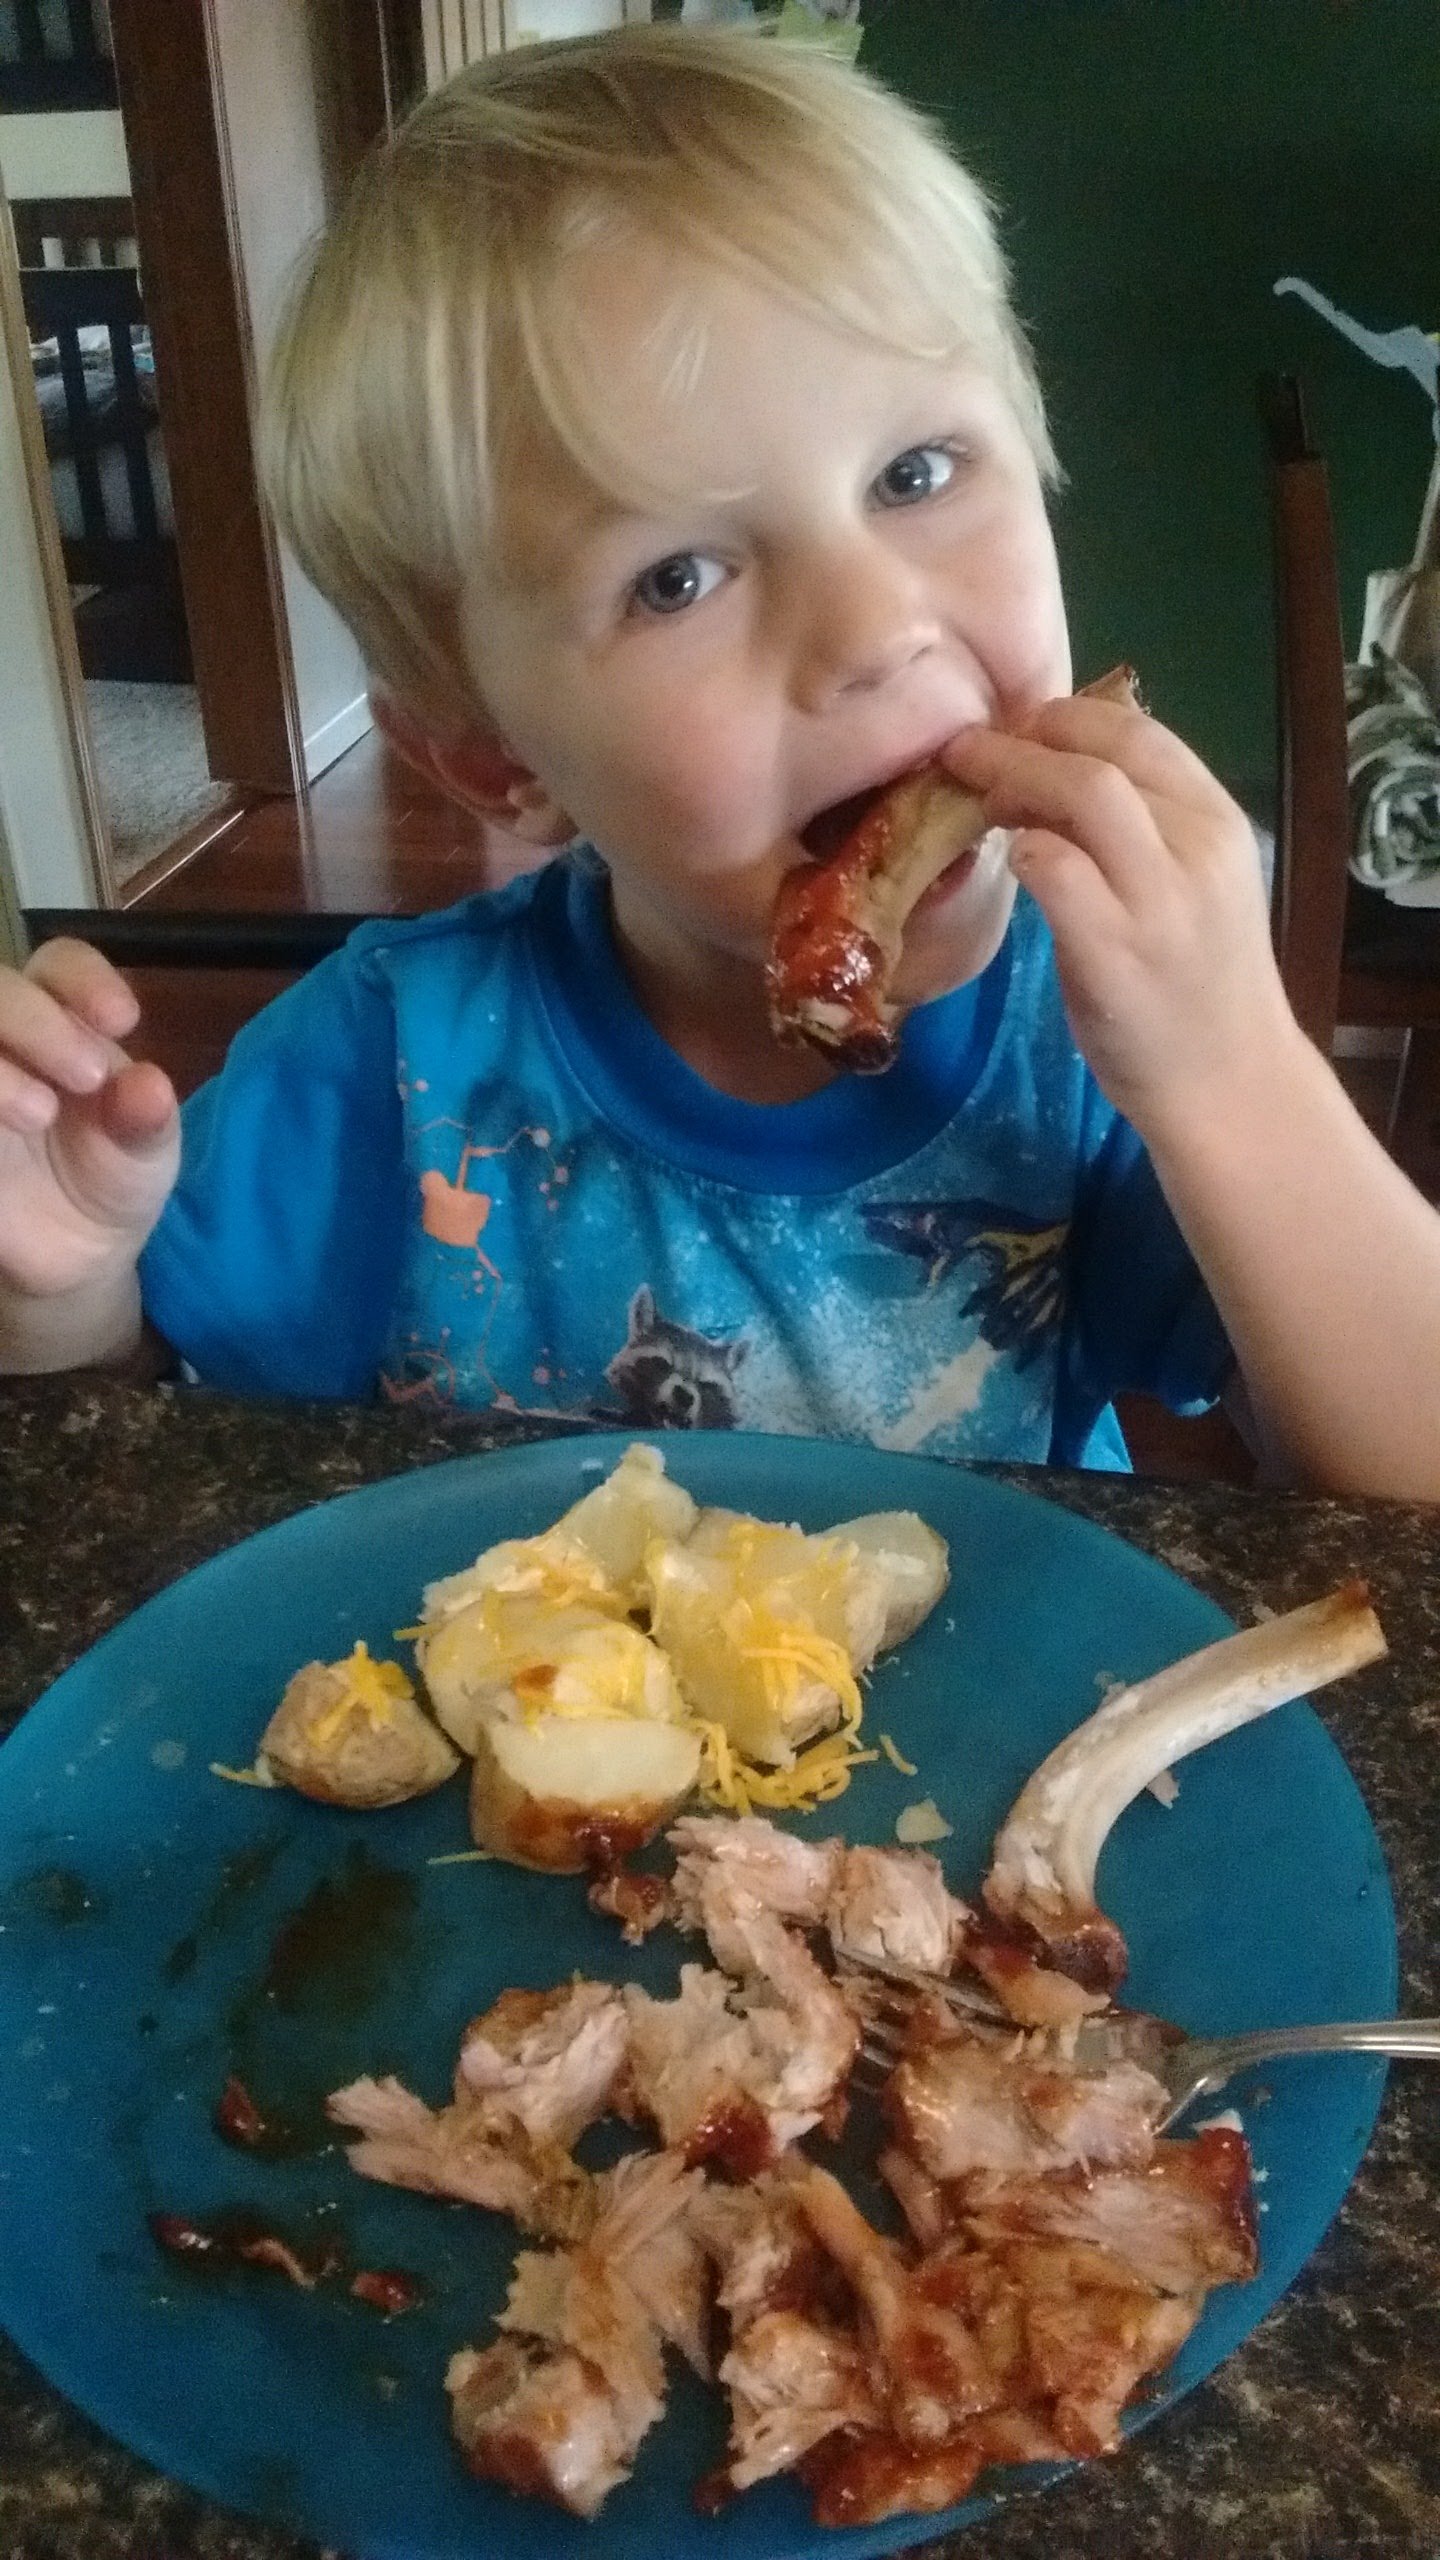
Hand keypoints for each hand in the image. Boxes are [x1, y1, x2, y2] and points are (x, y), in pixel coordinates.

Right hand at [0, 938, 178, 1319]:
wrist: (75, 1254)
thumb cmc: (112, 1178)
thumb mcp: (144, 1154)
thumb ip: (146, 1121)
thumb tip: (150, 1086)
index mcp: (64, 1022)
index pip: (60, 965)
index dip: (84, 979)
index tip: (124, 1021)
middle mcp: (6, 1038)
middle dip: (36, 1020)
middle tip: (87, 1076)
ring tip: (38, 1114)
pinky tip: (0, 1137)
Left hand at [942, 694, 1302, 1134]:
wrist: (1229, 1082)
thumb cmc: (1197, 984)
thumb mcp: (1190, 883)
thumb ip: (1143, 826)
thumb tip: (1050, 769)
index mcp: (1218, 821)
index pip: (1140, 731)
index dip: (1066, 716)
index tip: (1017, 727)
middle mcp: (1198, 847)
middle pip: (1102, 753)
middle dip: (1023, 739)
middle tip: (968, 751)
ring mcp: (1158, 899)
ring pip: (1083, 795)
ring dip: (1012, 780)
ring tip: (974, 794)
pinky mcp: (1116, 952)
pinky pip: (1056, 869)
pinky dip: (1022, 850)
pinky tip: (1005, 861)